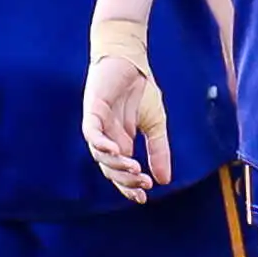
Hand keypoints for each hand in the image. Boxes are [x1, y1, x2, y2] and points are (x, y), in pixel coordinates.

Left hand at [81, 46, 168, 200]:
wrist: (132, 58)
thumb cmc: (141, 88)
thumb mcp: (156, 123)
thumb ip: (159, 150)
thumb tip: (165, 180)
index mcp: (121, 141)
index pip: (120, 172)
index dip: (130, 187)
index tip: (144, 198)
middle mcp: (107, 137)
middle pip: (110, 168)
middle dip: (126, 179)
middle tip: (143, 184)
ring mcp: (98, 124)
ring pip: (100, 154)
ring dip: (117, 165)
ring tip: (135, 169)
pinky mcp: (92, 110)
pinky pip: (92, 133)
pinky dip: (101, 144)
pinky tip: (115, 152)